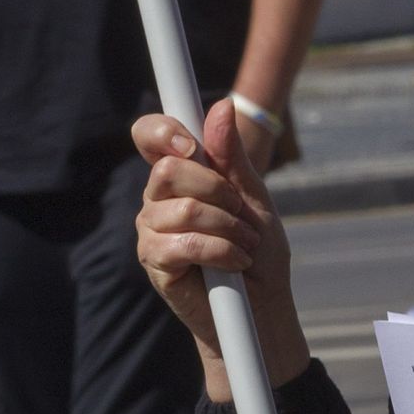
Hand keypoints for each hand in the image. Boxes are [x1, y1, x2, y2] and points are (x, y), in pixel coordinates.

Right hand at [133, 99, 307, 400]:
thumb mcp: (254, 197)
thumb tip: (222, 105)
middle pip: (168, 170)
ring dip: (227, 227)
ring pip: (183, 208)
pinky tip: (234, 263)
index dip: (162, 131)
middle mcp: (157, 199)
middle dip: (217, 189)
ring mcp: (151, 231)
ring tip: (244, 245)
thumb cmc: (259, 251)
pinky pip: (182, 244)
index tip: (190, 144)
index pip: (150, 135)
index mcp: (180, 175)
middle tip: (241, 212)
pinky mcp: (154, 263)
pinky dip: (220, 250)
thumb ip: (232, 157)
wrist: (262, 307)